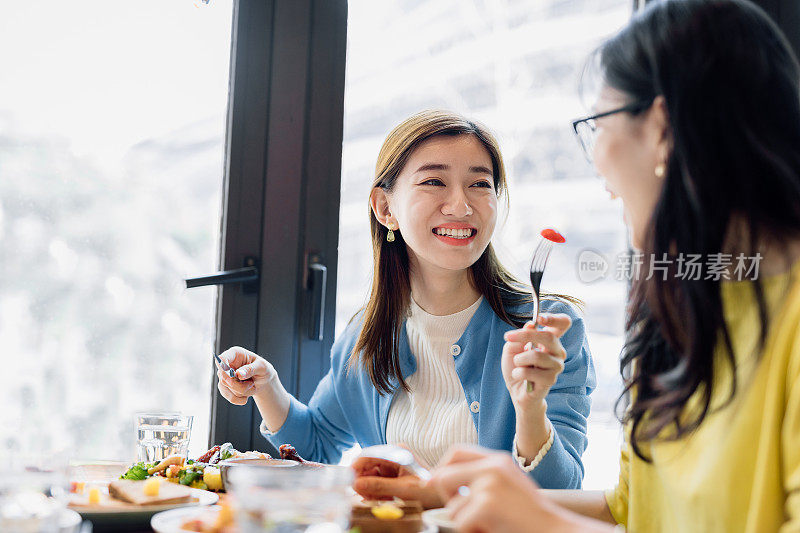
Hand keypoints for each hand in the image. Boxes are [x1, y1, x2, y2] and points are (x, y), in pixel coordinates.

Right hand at [215, 346, 277, 405]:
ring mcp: (224, 376)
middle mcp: (227, 364)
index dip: (224, 368)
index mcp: (235, 354)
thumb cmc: (263, 369)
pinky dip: (239, 399)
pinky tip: (246, 397)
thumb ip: (250, 369)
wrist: (264, 381)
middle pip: (224, 377)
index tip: (233, 375)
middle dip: (239, 385)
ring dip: (241, 392)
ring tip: (251, 387)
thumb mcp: (262, 367)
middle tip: (251, 384)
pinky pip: (228, 396)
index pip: (222, 358)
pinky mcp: (225, 387)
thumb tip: (239, 374)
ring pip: (225, 388)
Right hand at [351, 456, 442, 509]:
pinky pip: (378, 482)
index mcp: (396, 452)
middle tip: (362, 497)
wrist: (443, 495)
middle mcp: (393, 455)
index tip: (349, 482)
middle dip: (363, 482)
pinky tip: (382, 500)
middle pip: (367, 466)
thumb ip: (378, 486)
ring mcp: (393, 465)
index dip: (355, 468)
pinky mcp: (394, 475)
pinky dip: (377, 492)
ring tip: (375, 501)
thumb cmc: (429, 490)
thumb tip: (356, 484)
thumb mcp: (403, 489)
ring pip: (371, 476)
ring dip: (370, 489)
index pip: (367, 455)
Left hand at [430, 446, 572, 532]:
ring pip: (452, 507)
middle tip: (462, 513)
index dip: (441, 468)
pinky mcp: (486, 505)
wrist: (554, 530)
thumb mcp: (507, 486)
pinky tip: (492, 530)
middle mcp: (493, 467)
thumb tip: (438, 479)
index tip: (434, 483)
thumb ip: (481, 478)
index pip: (456, 451)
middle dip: (446, 497)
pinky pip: (460, 523)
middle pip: (444, 475)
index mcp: (498, 460)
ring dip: (465, 522)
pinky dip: (472, 532)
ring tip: (490, 524)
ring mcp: (489, 485)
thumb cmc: (530, 515)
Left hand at [501, 313, 570, 408]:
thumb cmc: (516, 367)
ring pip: (537, 355)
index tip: (539, 318)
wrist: (516, 391)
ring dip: (519, 359)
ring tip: (517, 365)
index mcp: (550, 340)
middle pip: (549, 336)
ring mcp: (556, 366)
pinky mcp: (550, 380)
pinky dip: (518, 372)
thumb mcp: (512, 348)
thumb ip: (519, 337)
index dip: (555, 318)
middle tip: (508, 337)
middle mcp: (557, 351)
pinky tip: (518, 376)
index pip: (563, 323)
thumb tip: (530, 326)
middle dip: (525, 335)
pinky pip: (531, 371)